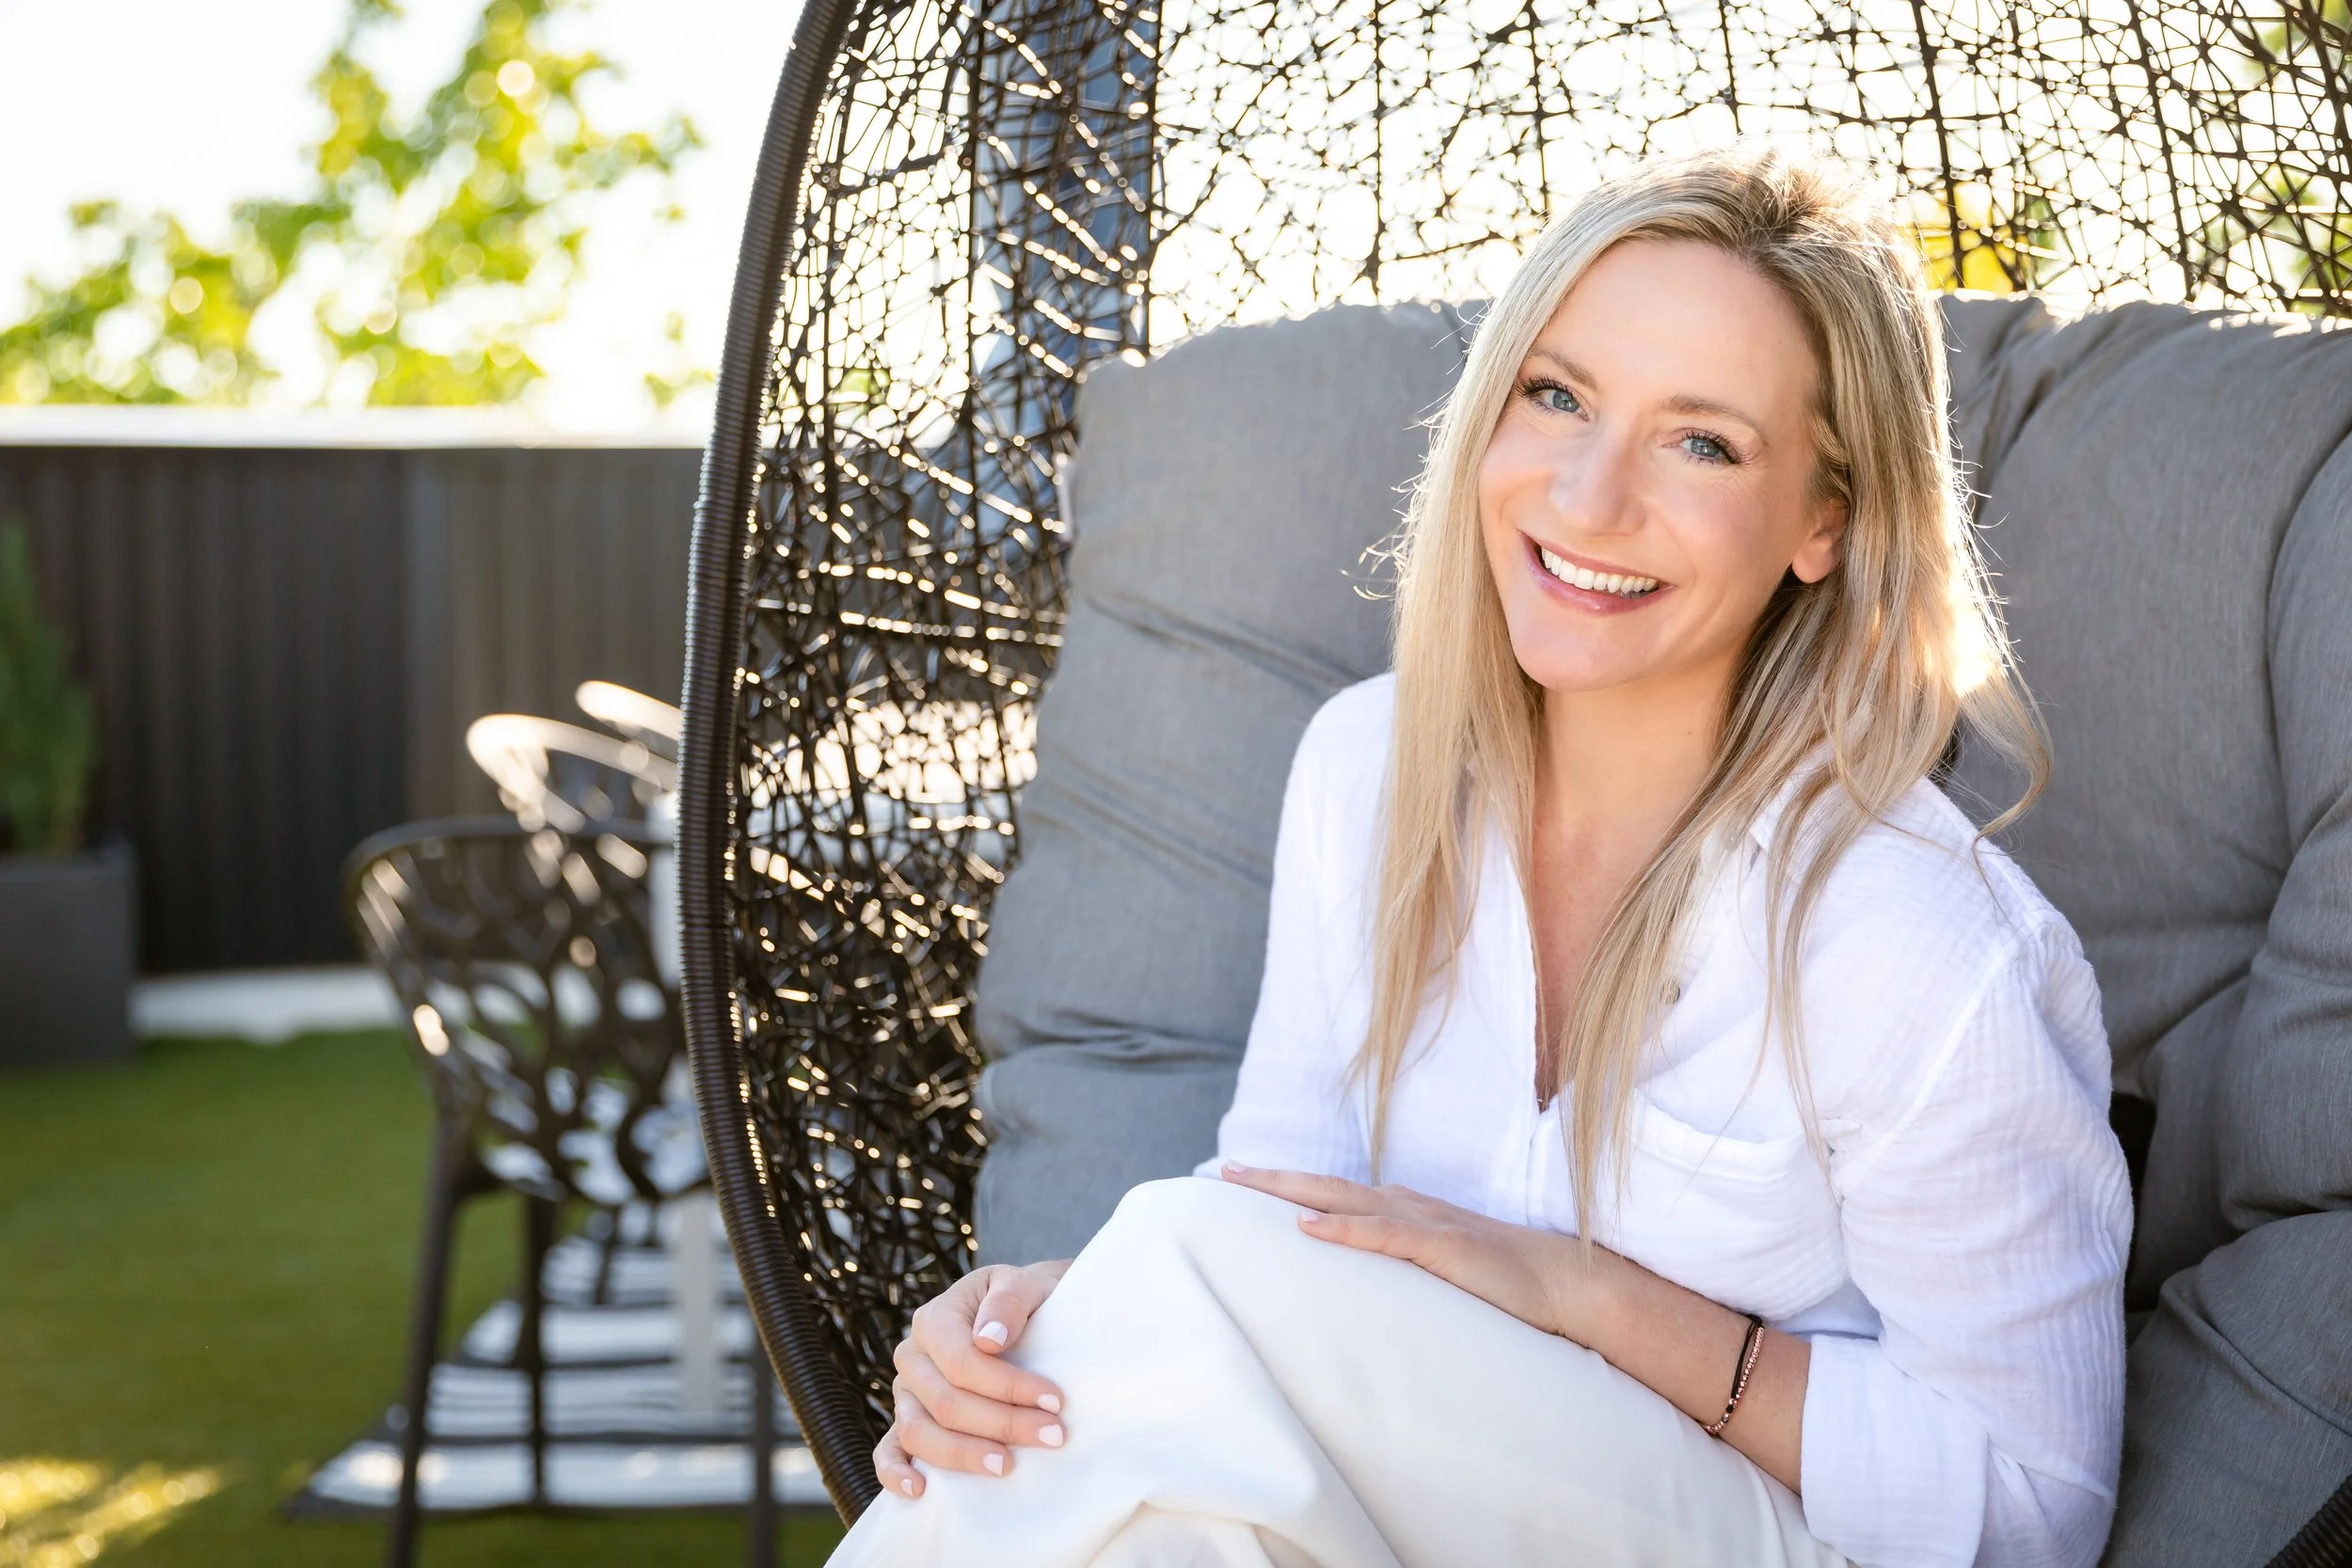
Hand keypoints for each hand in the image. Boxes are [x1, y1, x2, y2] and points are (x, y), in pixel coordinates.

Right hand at [874, 1259, 1071, 1497]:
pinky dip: (896, 1473)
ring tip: (1007, 1466)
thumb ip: (1008, 1302)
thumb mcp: (1022, 1285)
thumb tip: (989, 1340)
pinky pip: (889, 1451)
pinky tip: (920, 1490)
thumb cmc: (1023, 1302)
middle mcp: (912, 1357)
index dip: (1008, 1385)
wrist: (1020, 1315)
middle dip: (1003, 1423)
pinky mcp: (907, 1422)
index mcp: (934, 1320)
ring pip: (920, 1432)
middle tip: (1053, 1436)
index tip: (1055, 1400)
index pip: (962, 1362)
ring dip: (965, 1454)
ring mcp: (906, 1393)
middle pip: (947, 1402)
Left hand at [1219, 1162, 1618, 1342]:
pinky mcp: (1444, 1246)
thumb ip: (1400, 1270)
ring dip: (1295, 1191)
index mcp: (1404, 1212)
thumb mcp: (1438, 1273)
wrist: (1564, 1284)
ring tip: (1248, 1185)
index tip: (1242, 1182)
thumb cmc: (1501, 1283)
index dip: (1289, 1186)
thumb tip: (1358, 1287)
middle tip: (1224, 1171)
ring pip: (1347, 1199)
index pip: (1335, 1194)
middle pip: (1327, 1186)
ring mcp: (1425, 1223)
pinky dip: (1345, 1227)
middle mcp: (1408, 1207)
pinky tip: (1309, 1225)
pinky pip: (1386, 1234)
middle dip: (1275, 1178)